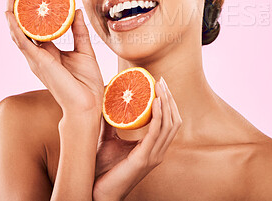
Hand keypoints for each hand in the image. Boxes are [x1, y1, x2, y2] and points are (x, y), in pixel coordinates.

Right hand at [5, 0, 103, 116]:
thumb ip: (79, 31)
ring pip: (20, 34)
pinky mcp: (39, 63)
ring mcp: (37, 60)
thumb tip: (77, 11)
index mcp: (50, 53)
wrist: (87, 103)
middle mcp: (40, 56)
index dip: (33, 14)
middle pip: (25, 29)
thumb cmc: (86, 82)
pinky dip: (16, 28)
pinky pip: (24, 43)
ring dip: (14, 15)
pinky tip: (11, 15)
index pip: (38, 30)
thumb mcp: (84, 50)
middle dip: (20, 10)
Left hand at [93, 77, 181, 200]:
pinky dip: (158, 116)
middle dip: (170, 99)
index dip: (169, 103)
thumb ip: (112, 121)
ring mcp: (153, 156)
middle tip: (162, 81)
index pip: (169, 122)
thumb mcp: (110, 139)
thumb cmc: (103, 168)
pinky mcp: (144, 159)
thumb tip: (107, 98)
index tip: (161, 85)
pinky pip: (156, 133)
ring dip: (166, 103)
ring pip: (169, 125)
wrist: (97, 192)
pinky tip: (155, 101)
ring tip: (159, 87)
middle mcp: (158, 151)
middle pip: (173, 120)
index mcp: (154, 148)